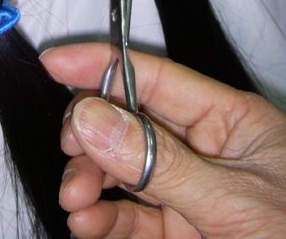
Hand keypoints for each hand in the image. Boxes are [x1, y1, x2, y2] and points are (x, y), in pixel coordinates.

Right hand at [40, 43, 285, 237]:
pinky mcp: (181, 231)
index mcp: (228, 120)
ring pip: (124, 170)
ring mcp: (191, 191)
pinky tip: (86, 224)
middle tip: (70, 149)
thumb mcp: (232, 201)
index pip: (154, 77)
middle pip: (130, 123)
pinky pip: (132, 216)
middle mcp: (204, 149)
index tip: (53, 63)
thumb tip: (90, 117)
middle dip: (92, 134)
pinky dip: (104, 218)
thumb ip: (159, 163)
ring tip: (75, 201)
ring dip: (91, 180)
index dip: (101, 65)